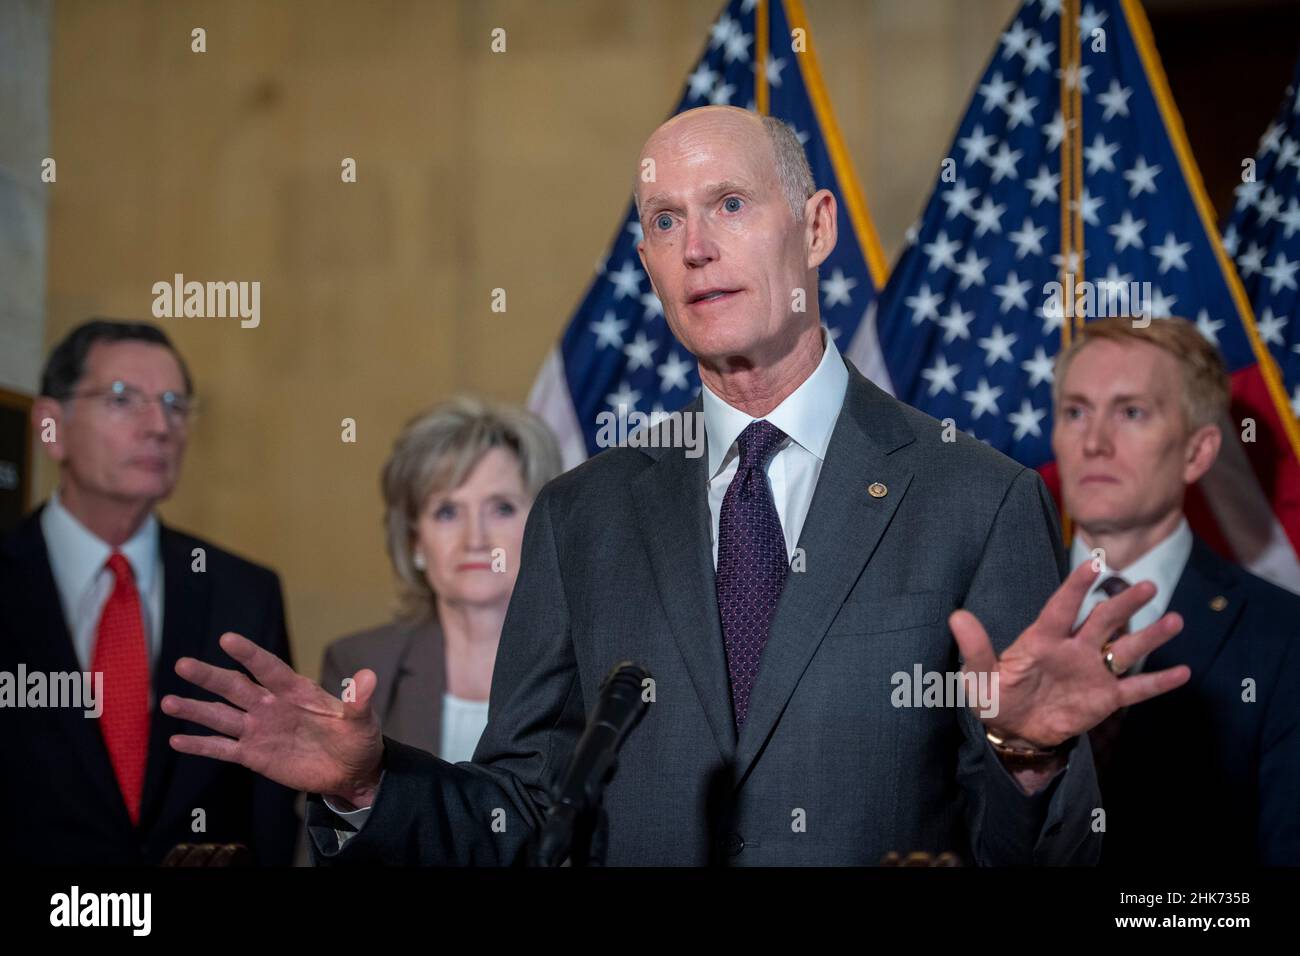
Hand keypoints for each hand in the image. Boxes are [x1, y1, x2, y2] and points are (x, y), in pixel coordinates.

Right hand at [162, 632, 383, 806]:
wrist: (352, 773)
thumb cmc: (358, 740)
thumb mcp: (363, 721)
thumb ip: (359, 701)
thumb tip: (368, 677)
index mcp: (296, 691)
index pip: (268, 668)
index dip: (249, 654)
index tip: (227, 639)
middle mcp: (272, 706)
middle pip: (235, 687)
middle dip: (209, 677)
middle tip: (182, 664)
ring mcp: (260, 730)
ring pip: (221, 717)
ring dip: (195, 710)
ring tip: (166, 701)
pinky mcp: (254, 755)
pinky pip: (223, 749)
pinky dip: (200, 745)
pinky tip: (176, 740)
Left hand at [949, 560, 1190, 748]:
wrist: (1012, 731)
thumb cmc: (993, 698)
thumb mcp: (978, 677)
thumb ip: (974, 648)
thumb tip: (955, 616)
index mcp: (1042, 639)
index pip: (1061, 607)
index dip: (1076, 586)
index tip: (1094, 563)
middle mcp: (1072, 649)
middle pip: (1102, 621)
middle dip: (1123, 603)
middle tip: (1147, 585)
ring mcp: (1091, 672)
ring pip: (1125, 649)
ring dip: (1150, 636)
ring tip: (1175, 620)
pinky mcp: (1103, 699)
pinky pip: (1135, 689)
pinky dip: (1158, 682)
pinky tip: (1184, 672)